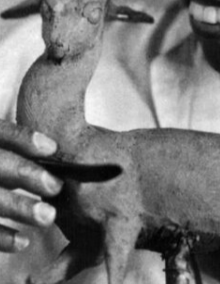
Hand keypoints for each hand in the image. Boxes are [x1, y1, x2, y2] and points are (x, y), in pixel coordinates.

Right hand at [0, 119, 62, 252]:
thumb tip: (61, 155)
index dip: (23, 138)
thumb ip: (21, 150)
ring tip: (48, 216)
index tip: (53, 148)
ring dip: (19, 207)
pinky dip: (1, 237)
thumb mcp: (4, 150)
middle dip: (25, 174)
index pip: (0, 132)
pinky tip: (23, 240)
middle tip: (56, 186)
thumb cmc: (0, 164)